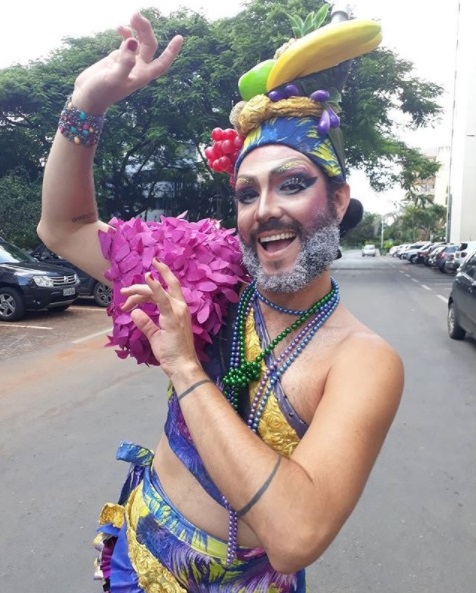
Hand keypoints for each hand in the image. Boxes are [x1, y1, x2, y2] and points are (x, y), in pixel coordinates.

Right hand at [71, 13, 182, 113]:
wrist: (86, 97)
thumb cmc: (100, 92)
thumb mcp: (113, 78)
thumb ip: (124, 62)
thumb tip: (132, 41)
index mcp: (142, 76)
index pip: (162, 63)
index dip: (171, 52)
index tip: (179, 38)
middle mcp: (138, 68)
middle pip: (149, 46)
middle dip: (146, 30)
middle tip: (136, 15)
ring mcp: (129, 62)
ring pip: (139, 41)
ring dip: (137, 29)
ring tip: (131, 16)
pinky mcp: (118, 58)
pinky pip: (126, 41)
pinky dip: (125, 33)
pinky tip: (119, 27)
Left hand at [120, 259, 200, 379]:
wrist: (181, 365)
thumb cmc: (172, 353)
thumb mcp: (155, 336)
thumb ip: (146, 323)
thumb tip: (134, 313)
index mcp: (178, 310)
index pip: (163, 292)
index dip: (153, 282)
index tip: (144, 274)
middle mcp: (180, 307)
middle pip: (161, 287)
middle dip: (142, 285)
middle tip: (124, 291)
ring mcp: (177, 310)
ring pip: (157, 291)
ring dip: (139, 291)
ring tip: (125, 294)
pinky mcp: (173, 316)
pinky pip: (162, 297)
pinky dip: (155, 286)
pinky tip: (148, 277)